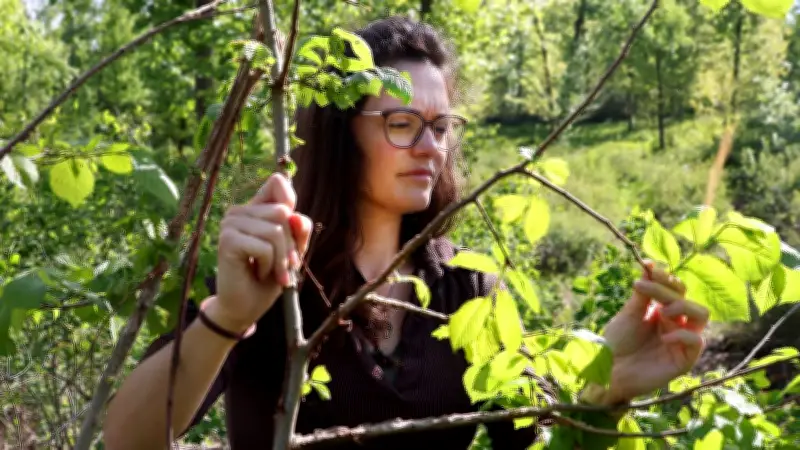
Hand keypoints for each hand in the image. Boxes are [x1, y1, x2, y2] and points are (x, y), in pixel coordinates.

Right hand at [207, 173, 312, 333]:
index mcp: (255, 208)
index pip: (277, 183)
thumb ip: (299, 230)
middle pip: (283, 213)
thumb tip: (295, 215)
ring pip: (275, 231)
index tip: (292, 231)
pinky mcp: (227, 240)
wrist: (246, 307)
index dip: (291, 204)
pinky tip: (257, 273)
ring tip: (269, 271)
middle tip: (283, 266)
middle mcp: (239, 211)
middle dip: (290, 245)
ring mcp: (230, 224)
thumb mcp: (292, 251)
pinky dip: (268, 265)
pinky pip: (265, 247)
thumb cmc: (269, 277)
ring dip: (280, 259)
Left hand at [600, 260, 708, 403]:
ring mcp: (681, 341)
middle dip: (668, 289)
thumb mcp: (629, 313)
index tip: (648, 268)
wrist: (608, 369)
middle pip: (687, 297)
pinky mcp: (684, 360)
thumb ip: (643, 292)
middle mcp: (676, 323)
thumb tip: (650, 264)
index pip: (676, 287)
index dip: (665, 277)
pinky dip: (683, 334)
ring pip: (702, 314)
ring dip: (683, 307)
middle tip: (643, 287)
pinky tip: (664, 336)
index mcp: (663, 310)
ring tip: (662, 312)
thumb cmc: (617, 341)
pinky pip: (697, 342)